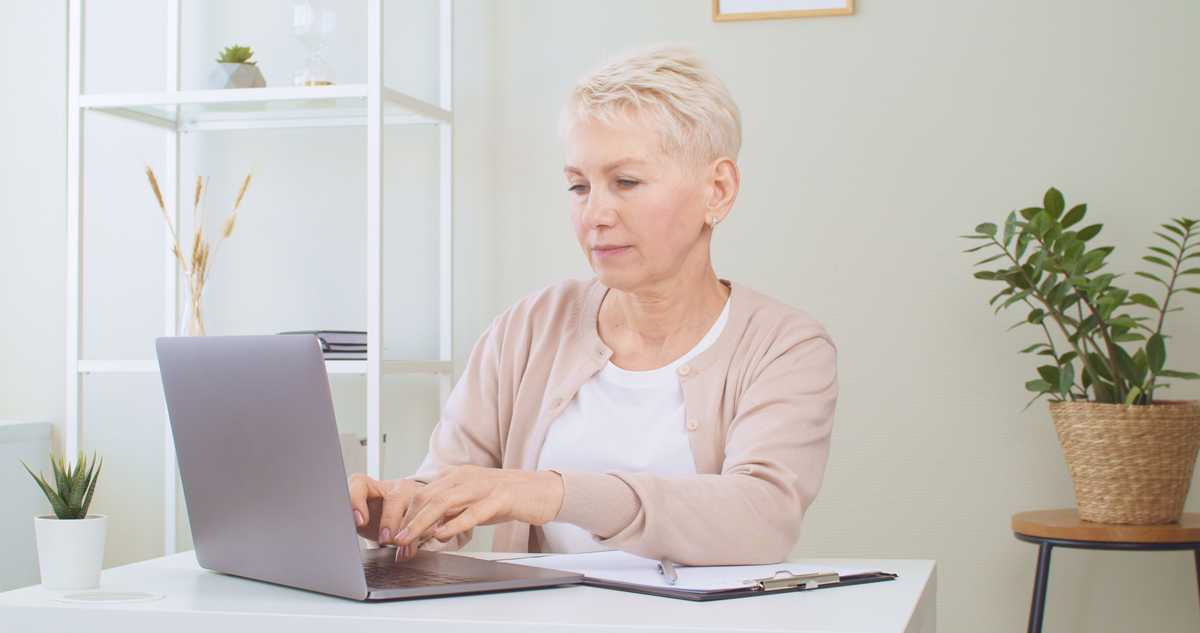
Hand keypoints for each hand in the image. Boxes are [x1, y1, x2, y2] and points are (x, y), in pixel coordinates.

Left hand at [347, 473, 420, 546]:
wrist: (395, 520)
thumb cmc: (373, 517)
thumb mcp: (359, 519)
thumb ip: (350, 520)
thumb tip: (343, 534)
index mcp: (371, 485)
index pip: (359, 483)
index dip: (357, 501)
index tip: (359, 521)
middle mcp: (394, 486)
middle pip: (394, 499)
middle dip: (390, 520)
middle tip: (385, 539)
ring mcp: (413, 494)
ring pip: (415, 508)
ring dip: (408, 531)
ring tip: (399, 548)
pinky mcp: (426, 507)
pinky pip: (425, 522)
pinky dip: (415, 540)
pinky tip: (406, 552)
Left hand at [392, 465, 564, 561]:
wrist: (544, 490)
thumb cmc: (507, 498)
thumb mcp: (472, 504)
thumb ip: (449, 514)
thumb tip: (426, 532)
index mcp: (454, 476)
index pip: (419, 496)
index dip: (402, 518)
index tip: (392, 540)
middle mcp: (464, 476)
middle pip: (425, 498)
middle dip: (405, 523)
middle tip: (393, 545)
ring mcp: (482, 485)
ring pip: (443, 503)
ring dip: (421, 524)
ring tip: (408, 540)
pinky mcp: (501, 497)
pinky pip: (474, 510)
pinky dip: (456, 523)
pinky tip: (443, 534)